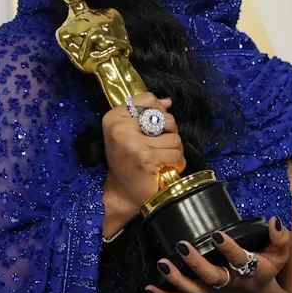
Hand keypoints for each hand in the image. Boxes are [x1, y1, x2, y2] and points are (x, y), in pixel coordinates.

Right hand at [102, 93, 183, 220]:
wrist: (121, 193)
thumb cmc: (127, 162)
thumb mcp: (128, 133)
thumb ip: (146, 114)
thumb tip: (166, 101)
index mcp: (114, 117)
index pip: (147, 99)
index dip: (159, 111)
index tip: (155, 127)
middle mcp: (120, 128)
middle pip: (165, 117)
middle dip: (169, 133)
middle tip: (159, 147)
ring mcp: (133, 143)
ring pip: (174, 137)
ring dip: (174, 151)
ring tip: (163, 159)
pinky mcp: (147, 158)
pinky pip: (176, 153)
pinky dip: (177, 162)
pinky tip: (167, 168)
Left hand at [146, 216, 288, 292]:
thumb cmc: (265, 270)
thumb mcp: (279, 255)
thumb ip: (280, 238)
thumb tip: (273, 220)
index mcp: (249, 271)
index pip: (239, 259)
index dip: (229, 248)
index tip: (218, 234)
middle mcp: (229, 283)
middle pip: (211, 277)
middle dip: (196, 263)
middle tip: (182, 245)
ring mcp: (212, 292)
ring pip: (192, 291)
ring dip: (175, 279)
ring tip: (162, 263)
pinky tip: (150, 288)